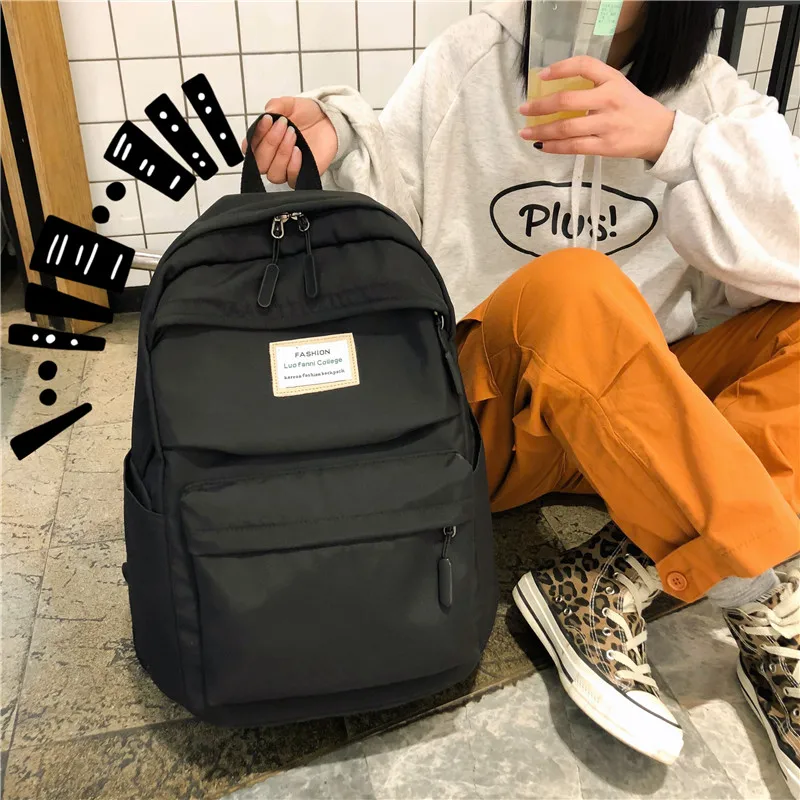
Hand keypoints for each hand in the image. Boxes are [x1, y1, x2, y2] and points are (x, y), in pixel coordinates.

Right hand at [241, 96, 337, 186]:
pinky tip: (298, 151)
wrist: (329, 121)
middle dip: (270, 143)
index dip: (256, 136)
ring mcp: (286, 168)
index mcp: (264, 141)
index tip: (268, 120)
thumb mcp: (291, 104)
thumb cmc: (307, 115)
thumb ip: (277, 105)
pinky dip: (293, 166)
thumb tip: (268, 111)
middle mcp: (272, 158)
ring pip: (274, 174)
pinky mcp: (301, 175)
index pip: (250, 147)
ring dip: (281, 154)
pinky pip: (291, 180)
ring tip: (293, 135)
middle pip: (260, 164)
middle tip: (283, 126)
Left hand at [519, 56, 675, 161]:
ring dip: (541, 131)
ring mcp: (606, 124)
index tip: (541, 75)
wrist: (658, 132)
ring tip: (526, 132)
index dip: (560, 68)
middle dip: (540, 106)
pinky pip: (573, 147)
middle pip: (567, 101)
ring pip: (566, 128)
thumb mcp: (617, 85)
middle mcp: (608, 99)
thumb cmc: (632, 107)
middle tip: (524, 109)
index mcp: (612, 80)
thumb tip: (555, 93)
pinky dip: (554, 147)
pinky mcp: (604, 146)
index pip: (584, 66)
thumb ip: (593, 84)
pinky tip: (542, 145)